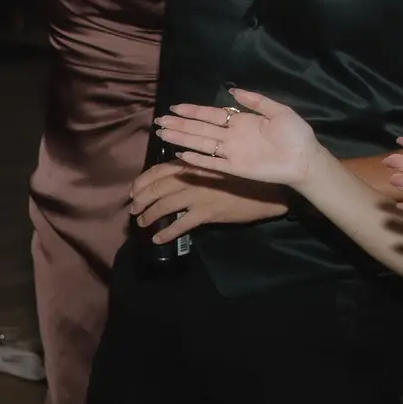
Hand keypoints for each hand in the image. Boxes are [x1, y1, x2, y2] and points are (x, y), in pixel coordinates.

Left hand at [129, 160, 288, 242]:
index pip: (158, 171)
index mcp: (192, 164)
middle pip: (156, 188)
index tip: (134, 191)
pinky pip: (180, 225)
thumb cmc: (243, 175)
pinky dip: (166, 232)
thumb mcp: (216, 166)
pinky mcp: (207, 213)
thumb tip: (174, 179)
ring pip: (163, 206)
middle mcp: (191, 178)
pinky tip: (157, 238)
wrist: (268, 190)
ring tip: (142, 222)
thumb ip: (195, 170)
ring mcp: (198, 195)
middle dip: (140, 200)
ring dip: (148, 215)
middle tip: (134, 210)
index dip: (142, 182)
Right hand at [157, 89, 321, 188]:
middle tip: (159, 121)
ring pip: (201, 144)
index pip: (211, 115)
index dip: (193, 111)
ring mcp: (231, 153)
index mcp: (240, 122)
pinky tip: (181, 154)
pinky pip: (212, 163)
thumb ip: (256, 101)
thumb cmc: (296, 134)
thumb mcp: (279, 111)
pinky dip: (197, 159)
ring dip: (182, 139)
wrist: (305, 159)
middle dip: (179, 125)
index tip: (175, 108)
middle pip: (200, 129)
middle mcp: (231, 136)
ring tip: (163, 134)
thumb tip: (233, 91)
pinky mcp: (235, 168)